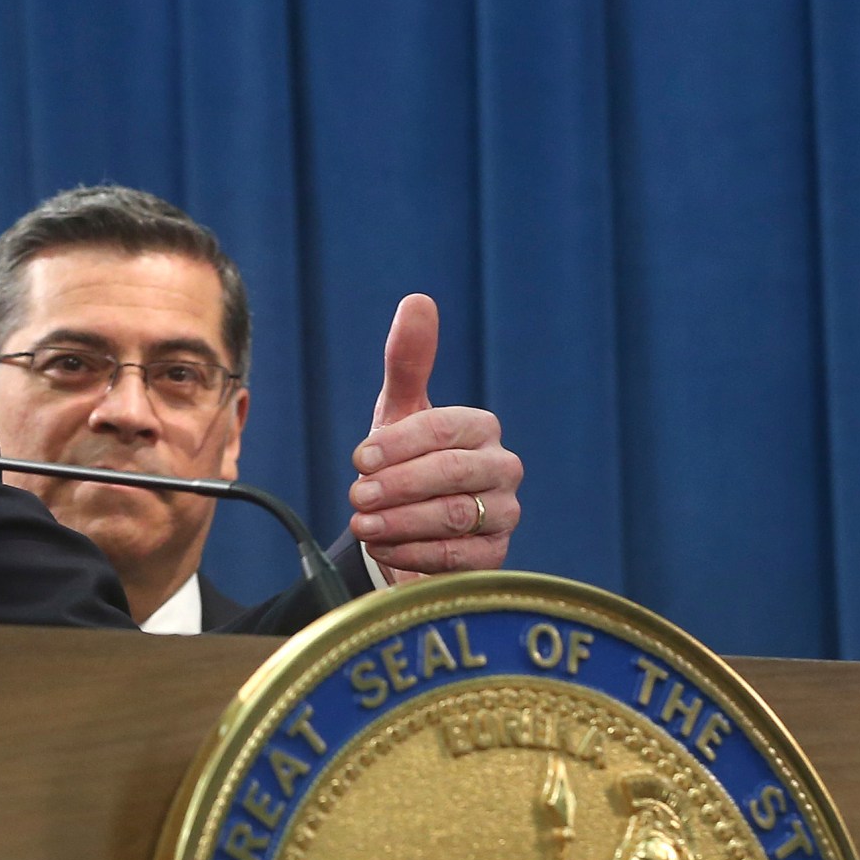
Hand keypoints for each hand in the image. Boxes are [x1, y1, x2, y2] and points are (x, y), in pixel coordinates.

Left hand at [348, 294, 522, 578]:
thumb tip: (418, 300)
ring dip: (401, 522)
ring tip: (363, 526)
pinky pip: (458, 558)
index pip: (442, 429)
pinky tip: (383, 551)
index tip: (358, 458)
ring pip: (455, 517)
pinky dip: (415, 555)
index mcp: (481, 428)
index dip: (397, 444)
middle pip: (452, 474)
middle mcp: (502, 468)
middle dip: (397, 485)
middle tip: (356, 496)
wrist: (413, 523)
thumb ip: (408, 361)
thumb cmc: (407, 459)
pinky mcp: (495, 558)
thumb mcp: (400, 411)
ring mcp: (504, 514)